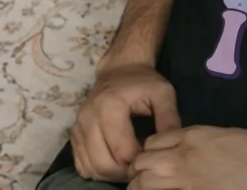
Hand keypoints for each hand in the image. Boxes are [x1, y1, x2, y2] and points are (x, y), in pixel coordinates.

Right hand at [70, 63, 181, 181]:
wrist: (119, 71)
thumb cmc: (143, 82)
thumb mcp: (163, 93)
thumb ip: (169, 118)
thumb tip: (173, 145)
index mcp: (110, 107)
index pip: (123, 150)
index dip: (140, 160)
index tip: (153, 157)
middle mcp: (88, 119)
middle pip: (104, 164)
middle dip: (125, 172)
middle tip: (141, 167)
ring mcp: (77, 128)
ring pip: (91, 168)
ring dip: (111, 175)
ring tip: (130, 167)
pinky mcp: (73, 136)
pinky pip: (82, 165)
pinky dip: (98, 171)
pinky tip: (114, 164)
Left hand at [128, 126, 246, 189]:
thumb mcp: (227, 136)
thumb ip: (201, 143)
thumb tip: (186, 153)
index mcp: (195, 135)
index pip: (152, 142)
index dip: (150, 153)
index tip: (155, 163)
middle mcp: (184, 156)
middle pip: (141, 163)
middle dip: (140, 172)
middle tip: (148, 181)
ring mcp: (187, 180)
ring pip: (143, 183)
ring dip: (143, 186)